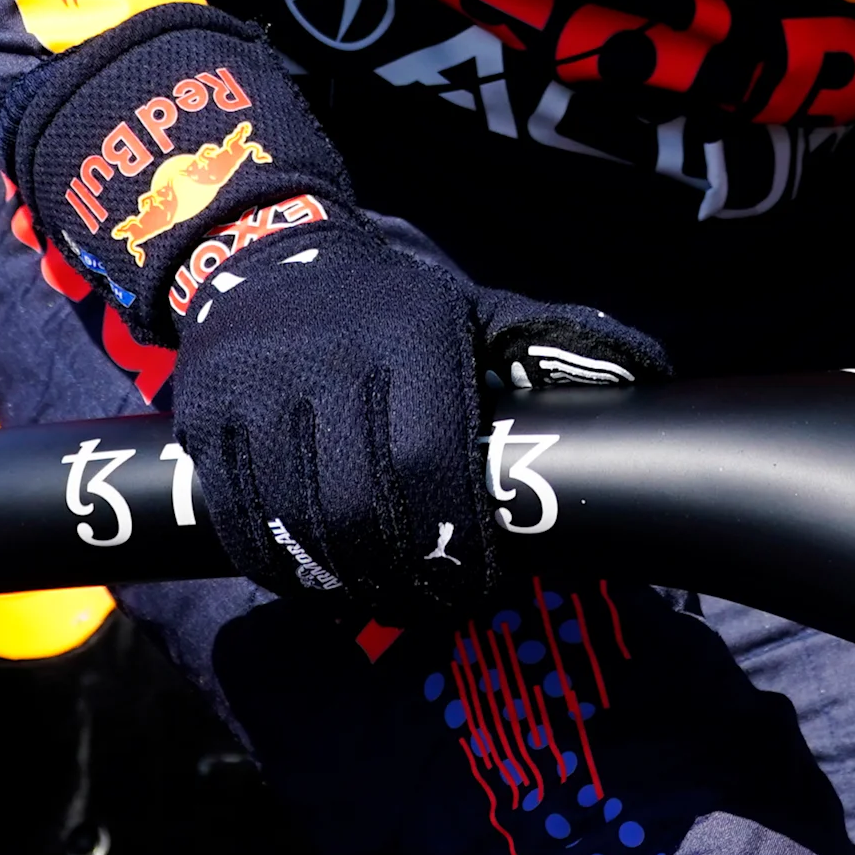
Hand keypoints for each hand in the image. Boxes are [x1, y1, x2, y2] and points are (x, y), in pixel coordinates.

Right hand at [0, 7, 667, 616]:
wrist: (258, 246)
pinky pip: (235, 519)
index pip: (430, 462)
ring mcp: (254, 391)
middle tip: (427, 607)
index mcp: (407, 335)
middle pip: (361, 508)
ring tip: (373, 602)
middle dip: (401, 579)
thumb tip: (653, 376)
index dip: (455, 540)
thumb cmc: (386, 304)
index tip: (474, 583)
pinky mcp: (202, 418)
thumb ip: (551, 343)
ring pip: (294, 523)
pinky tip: (310, 581)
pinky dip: (275, 566)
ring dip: (338, 584)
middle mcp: (325, 361)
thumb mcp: (470, 306)